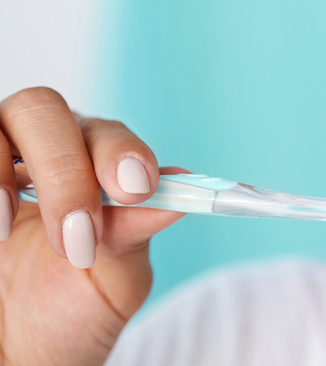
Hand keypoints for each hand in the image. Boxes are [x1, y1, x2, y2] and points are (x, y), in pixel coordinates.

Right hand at [0, 87, 184, 364]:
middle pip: (46, 109)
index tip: (134, 188)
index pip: (106, 133)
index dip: (120, 150)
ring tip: (10, 234)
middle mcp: (39, 153)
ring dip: (10, 171)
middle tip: (75, 232)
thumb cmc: (68, 316)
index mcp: (90, 167)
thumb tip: (183, 184)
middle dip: (64, 166)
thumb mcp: (113, 280)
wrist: (14, 355)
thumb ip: (136, 232)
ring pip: (7, 117)